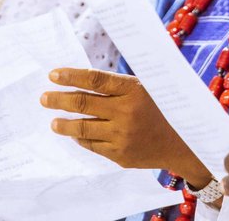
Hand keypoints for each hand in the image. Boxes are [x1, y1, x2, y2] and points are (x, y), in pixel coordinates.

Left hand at [40, 68, 209, 185]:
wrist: (184, 142)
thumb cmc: (162, 108)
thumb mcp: (146, 87)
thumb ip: (118, 84)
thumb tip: (82, 78)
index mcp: (133, 90)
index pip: (94, 80)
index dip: (71, 76)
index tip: (53, 74)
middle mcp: (126, 113)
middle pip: (83, 104)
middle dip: (58, 99)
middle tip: (44, 97)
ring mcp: (122, 136)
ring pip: (83, 128)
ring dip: (63, 124)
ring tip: (53, 121)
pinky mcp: (120, 155)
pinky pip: (92, 146)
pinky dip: (81, 139)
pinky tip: (74, 134)